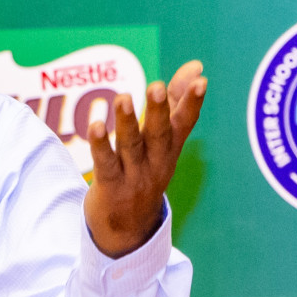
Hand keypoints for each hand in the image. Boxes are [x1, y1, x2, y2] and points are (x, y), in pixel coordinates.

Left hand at [83, 61, 206, 257]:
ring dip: (127, 123)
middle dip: (158, 110)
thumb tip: (196, 65)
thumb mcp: (164, 142)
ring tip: (123, 98)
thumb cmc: (146, 173)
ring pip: (131, 147)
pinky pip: (106, 164)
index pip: (184, 124)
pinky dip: (101, 145)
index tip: (201, 81)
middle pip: (158, 134)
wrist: (129, 230)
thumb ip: (176, 102)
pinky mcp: (111, 187)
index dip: (192, 103)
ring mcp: (134, 176)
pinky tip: (95, 126)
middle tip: (156, 85)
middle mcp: (155, 162)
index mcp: (170, 149)